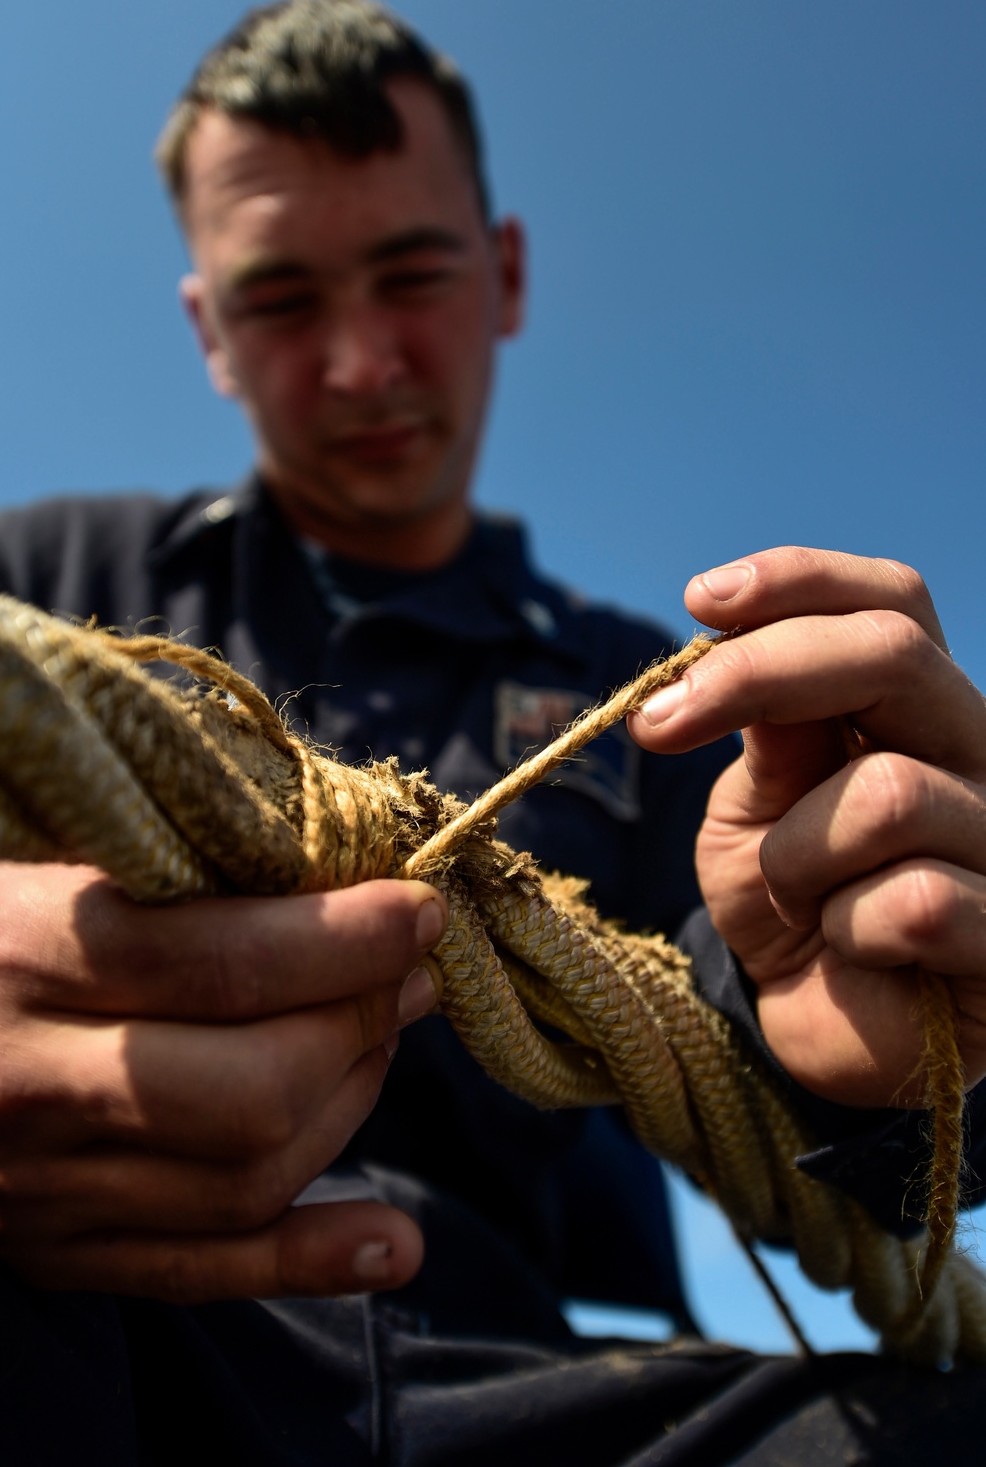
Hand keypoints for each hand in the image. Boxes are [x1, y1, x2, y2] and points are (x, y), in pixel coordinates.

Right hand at [0, 860, 444, 1299]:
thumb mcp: (35, 853)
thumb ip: (158, 856)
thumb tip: (322, 851)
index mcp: (24, 952)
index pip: (225, 959)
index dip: (349, 937)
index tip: (420, 910)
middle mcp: (30, 1081)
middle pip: (252, 1086)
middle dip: (364, 1024)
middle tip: (411, 975)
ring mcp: (39, 1186)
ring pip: (245, 1178)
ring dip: (352, 1107)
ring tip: (382, 1040)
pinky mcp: (51, 1250)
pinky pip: (196, 1274)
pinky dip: (308, 1262)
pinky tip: (397, 1244)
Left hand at [628, 547, 985, 1108]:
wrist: (819, 1031)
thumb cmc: (788, 905)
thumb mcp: (752, 810)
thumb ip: (770, 736)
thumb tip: (741, 645)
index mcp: (910, 710)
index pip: (892, 601)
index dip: (800, 581)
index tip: (699, 602)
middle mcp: (974, 754)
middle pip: (894, 653)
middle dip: (761, 676)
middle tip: (659, 726)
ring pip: (886, 793)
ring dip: (796, 860)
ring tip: (803, 902)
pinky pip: (915, 903)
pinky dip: (850, 931)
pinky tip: (862, 954)